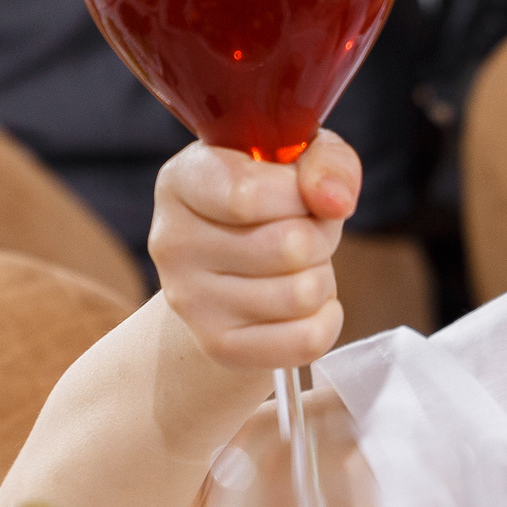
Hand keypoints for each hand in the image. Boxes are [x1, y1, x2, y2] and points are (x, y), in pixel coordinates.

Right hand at [149, 131, 359, 371]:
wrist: (231, 271)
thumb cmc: (272, 204)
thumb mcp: (300, 161)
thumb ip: (326, 162)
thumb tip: (333, 201)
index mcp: (182, 180)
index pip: (248, 195)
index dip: (299, 194)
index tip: (301, 193)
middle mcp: (173, 242)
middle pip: (289, 246)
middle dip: (320, 236)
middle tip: (305, 233)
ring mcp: (190, 300)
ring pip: (303, 293)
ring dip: (322, 277)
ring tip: (297, 267)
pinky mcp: (219, 345)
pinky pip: (307, 339)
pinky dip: (326, 319)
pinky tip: (302, 304)